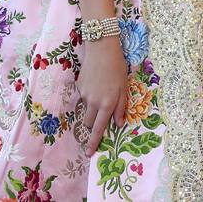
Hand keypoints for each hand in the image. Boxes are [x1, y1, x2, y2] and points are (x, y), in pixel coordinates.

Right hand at [75, 37, 127, 155]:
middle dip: (92, 124)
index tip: (89, 153)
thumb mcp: (124, 88)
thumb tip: (117, 124)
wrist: (101, 49)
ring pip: (85, 109)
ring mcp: (84, 94)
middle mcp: (93, 102)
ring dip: (91, 108)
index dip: (93, 142)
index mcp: (106, 104)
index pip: (98, 129)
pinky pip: (83, 97)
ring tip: (101, 90)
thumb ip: (121, 107)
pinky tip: (96, 81)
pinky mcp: (78, 86)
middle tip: (100, 113)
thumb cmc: (117, 68)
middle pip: (88, 123)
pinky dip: (89, 94)